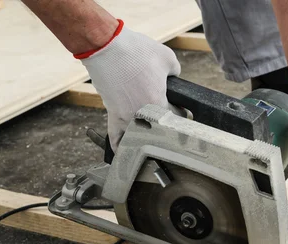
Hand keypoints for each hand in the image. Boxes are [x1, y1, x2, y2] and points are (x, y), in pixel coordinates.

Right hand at [80, 25, 180, 150]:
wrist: (106, 47)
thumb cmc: (134, 51)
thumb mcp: (167, 57)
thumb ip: (176, 72)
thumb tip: (174, 77)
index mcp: (159, 103)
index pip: (177, 118)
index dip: (181, 113)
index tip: (181, 110)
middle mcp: (143, 115)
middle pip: (160, 129)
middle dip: (166, 126)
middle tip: (168, 121)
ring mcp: (126, 117)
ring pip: (140, 136)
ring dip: (147, 136)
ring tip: (152, 135)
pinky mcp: (112, 115)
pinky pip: (115, 137)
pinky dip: (120, 145)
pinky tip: (124, 153)